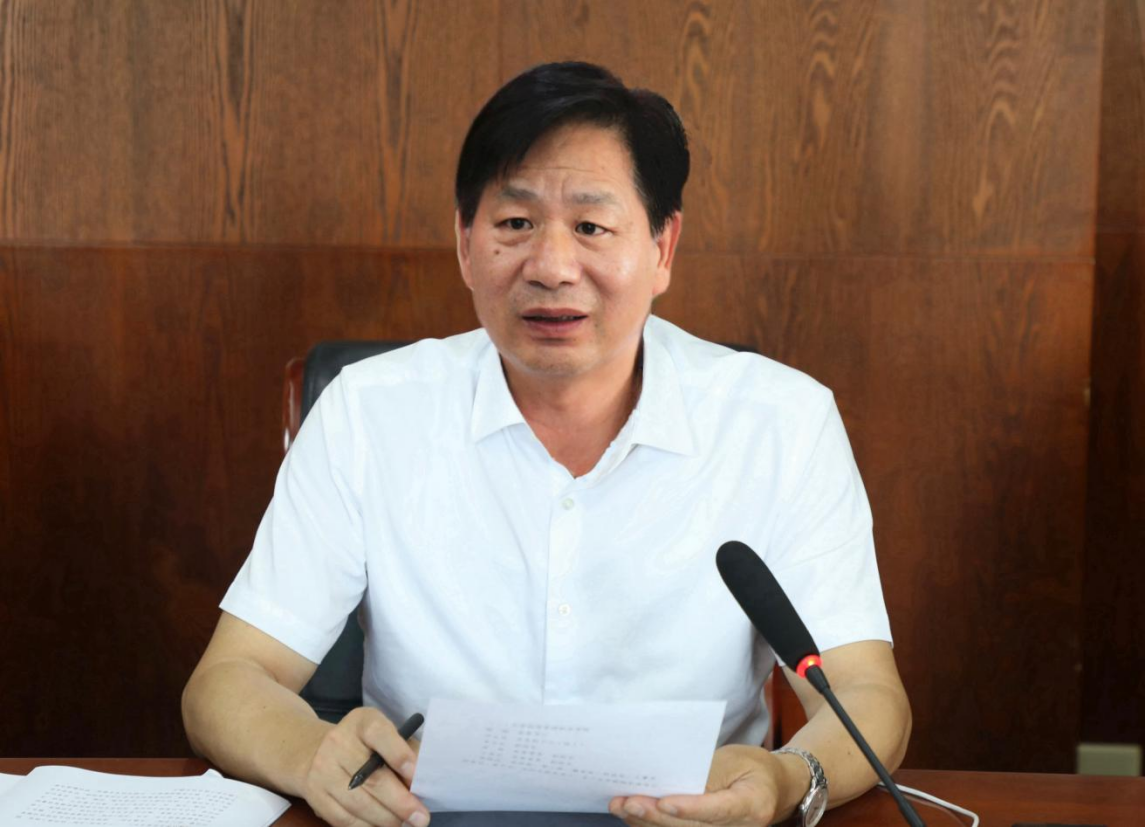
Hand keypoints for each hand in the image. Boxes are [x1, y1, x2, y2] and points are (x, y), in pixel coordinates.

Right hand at [301, 707, 429, 826]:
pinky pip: (343, 819)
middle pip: (371, 778)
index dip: (399, 755)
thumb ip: (407, 752)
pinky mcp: (315, 794)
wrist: (317, 751)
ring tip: (404, 824)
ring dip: (386, 819)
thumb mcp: (387, 736)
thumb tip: (422, 781)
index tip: (416, 775)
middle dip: (400, 802)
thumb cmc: (365, 745)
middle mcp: (338, 742)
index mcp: (362, 722)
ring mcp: (323, 769)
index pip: (379, 734)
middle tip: (421, 817)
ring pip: (358, 803)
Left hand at [609, 745, 797, 826]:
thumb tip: (669, 779)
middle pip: (692, 826)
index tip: (664, 802)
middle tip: (627, 801)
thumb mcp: (734, 760)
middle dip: (655, 815)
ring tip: (619, 805)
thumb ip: (706, 773)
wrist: (772, 788)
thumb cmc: (751, 768)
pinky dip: (651, 824)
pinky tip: (629, 814)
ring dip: (646, 822)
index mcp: (752, 805)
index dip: (690, 808)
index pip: (717, 809)